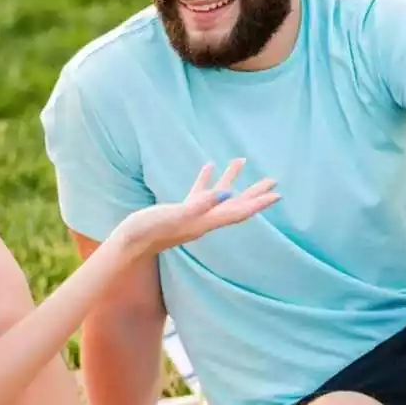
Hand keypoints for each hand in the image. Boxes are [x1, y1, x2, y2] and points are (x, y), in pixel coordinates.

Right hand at [115, 159, 278, 256]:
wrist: (128, 244)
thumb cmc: (146, 231)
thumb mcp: (172, 216)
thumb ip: (199, 205)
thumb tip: (226, 194)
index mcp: (205, 222)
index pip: (238, 212)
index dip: (258, 203)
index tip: (277, 194)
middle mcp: (203, 220)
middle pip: (235, 206)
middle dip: (254, 194)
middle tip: (273, 181)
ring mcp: (191, 215)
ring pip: (217, 196)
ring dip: (231, 180)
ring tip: (241, 160)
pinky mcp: (179, 211)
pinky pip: (198, 193)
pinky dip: (206, 180)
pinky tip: (209, 166)